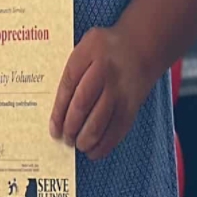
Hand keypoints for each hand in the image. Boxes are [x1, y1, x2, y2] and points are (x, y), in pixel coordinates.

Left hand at [50, 25, 148, 159]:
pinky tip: (94, 150)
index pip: (68, 85)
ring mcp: (121, 90)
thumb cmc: (106, 48)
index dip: (58, 110)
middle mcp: (106, 73)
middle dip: (70, 126)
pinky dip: (105, 144)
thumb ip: (71, 69)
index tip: (53, 128)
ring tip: (77, 144)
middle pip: (82, 104)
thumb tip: (54, 106)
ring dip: (85, 138)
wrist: (143, 46)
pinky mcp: (132, 105)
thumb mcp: (84, 46)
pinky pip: (118, 129)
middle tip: (65, 138)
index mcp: (89, 54)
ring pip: (100, 120)